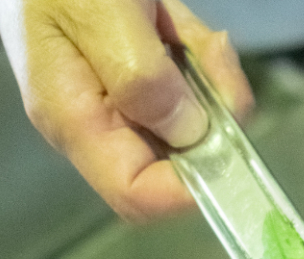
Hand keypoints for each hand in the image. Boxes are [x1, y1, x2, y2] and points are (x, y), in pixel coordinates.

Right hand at [0, 0, 253, 220]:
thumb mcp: (98, 12)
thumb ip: (141, 76)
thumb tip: (190, 133)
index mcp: (77, 121)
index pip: (137, 195)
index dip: (189, 188)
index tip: (227, 143)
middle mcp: (102, 123)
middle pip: (181, 162)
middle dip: (213, 117)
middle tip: (209, 55)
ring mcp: (125, 101)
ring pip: (198, 124)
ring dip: (213, 81)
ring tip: (193, 33)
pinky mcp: (146, 78)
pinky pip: (194, 90)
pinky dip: (206, 61)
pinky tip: (186, 25)